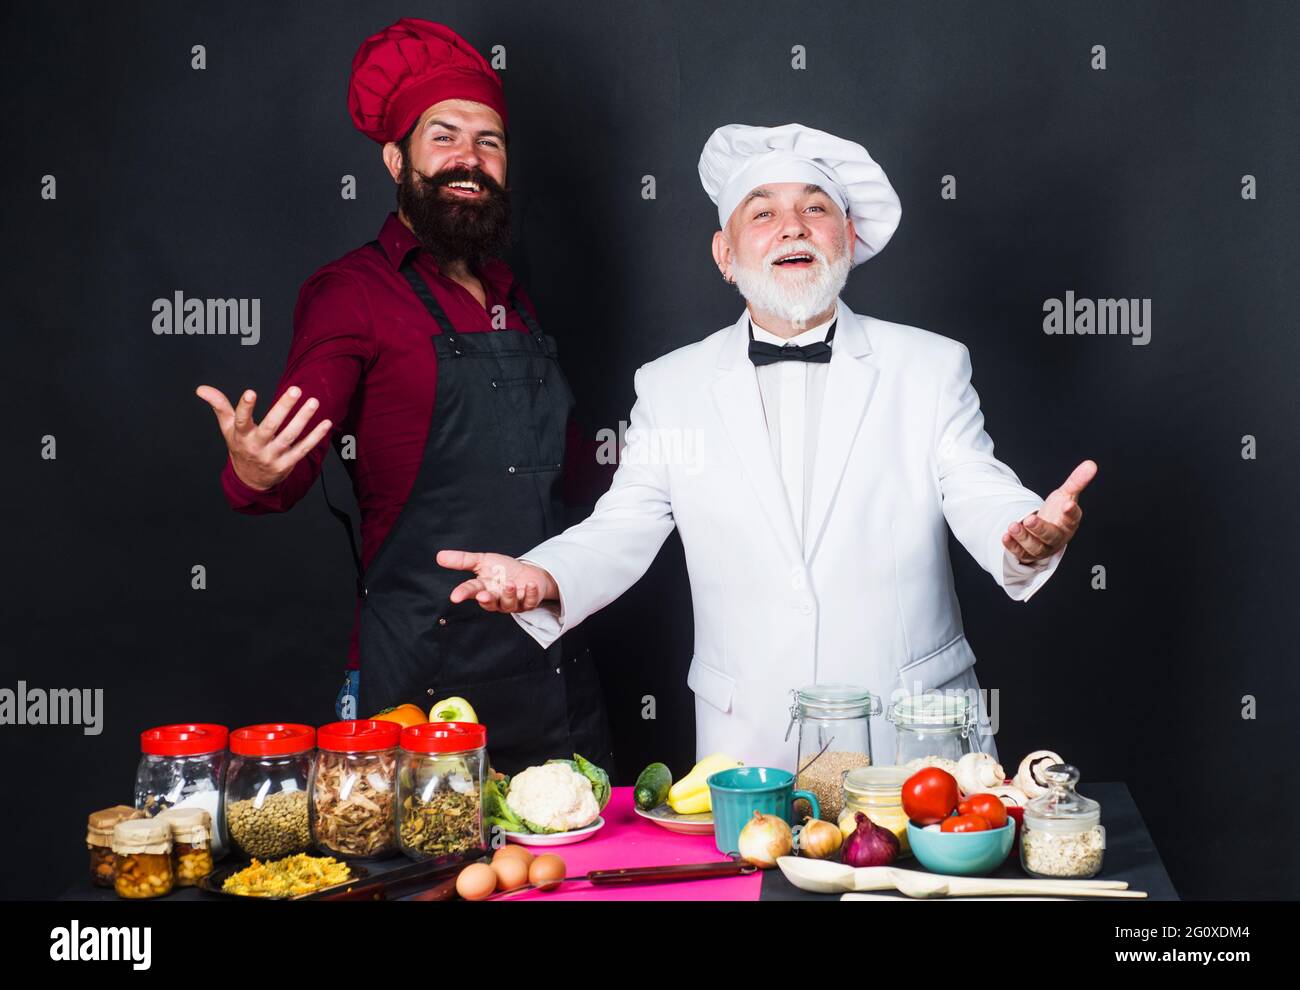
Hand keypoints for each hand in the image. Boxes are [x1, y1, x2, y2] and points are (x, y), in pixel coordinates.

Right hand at [196, 385, 331, 491]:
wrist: (251, 480)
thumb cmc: (240, 446)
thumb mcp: (227, 428)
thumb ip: (219, 406)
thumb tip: (201, 389)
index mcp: (240, 436)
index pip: (241, 421)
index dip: (245, 407)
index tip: (250, 392)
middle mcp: (257, 446)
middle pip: (271, 426)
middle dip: (283, 408)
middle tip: (295, 389)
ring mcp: (273, 456)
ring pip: (290, 436)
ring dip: (303, 419)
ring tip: (314, 401)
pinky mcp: (287, 464)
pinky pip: (303, 449)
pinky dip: (315, 437)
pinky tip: (326, 423)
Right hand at [436, 550, 557, 612]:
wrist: (527, 573)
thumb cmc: (503, 569)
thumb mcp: (482, 561)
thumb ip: (463, 560)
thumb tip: (439, 556)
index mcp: (483, 588)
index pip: (470, 591)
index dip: (462, 594)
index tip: (455, 597)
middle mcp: (496, 598)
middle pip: (489, 603)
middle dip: (487, 600)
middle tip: (483, 595)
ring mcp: (512, 603)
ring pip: (508, 605)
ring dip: (509, 595)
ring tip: (510, 584)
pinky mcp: (528, 603)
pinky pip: (530, 602)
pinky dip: (530, 594)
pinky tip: (530, 585)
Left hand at [1002, 459, 1096, 564]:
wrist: (1043, 529)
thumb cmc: (1057, 512)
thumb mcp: (1066, 494)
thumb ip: (1076, 481)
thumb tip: (1091, 464)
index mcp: (1068, 523)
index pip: (1072, 519)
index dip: (1071, 512)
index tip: (1068, 504)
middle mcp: (1057, 538)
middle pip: (1051, 536)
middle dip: (1040, 529)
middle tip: (1030, 520)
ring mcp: (1042, 547)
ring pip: (1034, 546)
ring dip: (1023, 537)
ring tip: (1013, 526)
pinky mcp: (1028, 553)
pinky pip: (1020, 553)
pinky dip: (1012, 546)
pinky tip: (1005, 536)